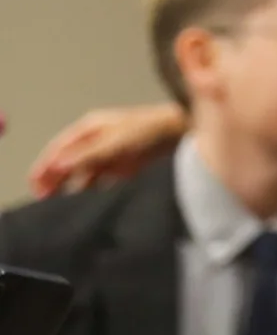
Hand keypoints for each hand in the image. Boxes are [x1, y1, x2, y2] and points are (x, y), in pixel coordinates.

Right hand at [26, 102, 186, 197]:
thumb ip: (87, 155)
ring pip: (83, 175)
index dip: (46, 165)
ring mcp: (110, 156)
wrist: (183, 134)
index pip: (60, 148)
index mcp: (90, 129)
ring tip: (60, 205)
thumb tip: (58, 166)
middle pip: (69, 163)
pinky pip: (101, 184)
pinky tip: (86, 204)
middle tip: (42, 198)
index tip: (35, 183)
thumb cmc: (149, 130)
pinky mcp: (124, 170)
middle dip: (54, 180)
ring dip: (71, 188)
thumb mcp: (115, 142)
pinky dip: (91, 193)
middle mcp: (97, 142)